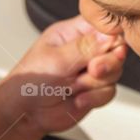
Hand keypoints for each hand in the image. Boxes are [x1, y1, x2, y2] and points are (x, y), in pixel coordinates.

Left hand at [3, 15, 125, 135]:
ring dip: (95, 83)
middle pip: (115, 49)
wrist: (25, 113)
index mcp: (72, 34)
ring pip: (115, 72)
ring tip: (74, 87)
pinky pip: (109, 91)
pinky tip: (78, 99)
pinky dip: (95, 97)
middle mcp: (84, 50)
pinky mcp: (93, 90)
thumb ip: (85, 48)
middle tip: (92, 70)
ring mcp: (90, 71)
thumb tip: (110, 36)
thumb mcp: (56, 60)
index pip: (102, 25)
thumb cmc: (29, 82)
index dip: (111, 35)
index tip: (108, 47)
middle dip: (106, 62)